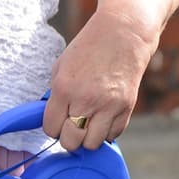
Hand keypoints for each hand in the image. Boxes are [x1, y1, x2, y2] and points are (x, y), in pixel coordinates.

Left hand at [44, 10, 156, 150]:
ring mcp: (108, 106)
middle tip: (73, 125)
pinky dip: (107, 130)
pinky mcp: (127, 108)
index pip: (51, 129)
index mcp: (64, 89)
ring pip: (92, 144)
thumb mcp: (61, 66)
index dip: (53, 127)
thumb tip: (52, 119)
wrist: (124, 33)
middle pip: (71, 143)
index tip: (58, 120)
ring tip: (89, 122)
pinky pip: (113, 135)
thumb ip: (55, 94)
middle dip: (69, 137)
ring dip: (88, 137)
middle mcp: (85, 101)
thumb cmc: (89, 48)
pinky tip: (104, 116)